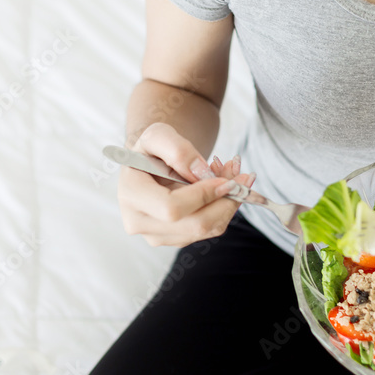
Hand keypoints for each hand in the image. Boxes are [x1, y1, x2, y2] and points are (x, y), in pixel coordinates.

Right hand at [117, 123, 254, 246]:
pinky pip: (209, 229)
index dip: (203, 195)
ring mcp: (157, 235)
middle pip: (195, 224)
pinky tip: (223, 186)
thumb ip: (177, 149)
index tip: (226, 178)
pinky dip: (224, 208)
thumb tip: (200, 172)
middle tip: (244, 176)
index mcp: (130, 195)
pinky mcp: (176, 239)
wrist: (148, 164)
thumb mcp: (159, 135)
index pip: (171, 208)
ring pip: (207, 229)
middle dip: (226, 200)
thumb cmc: (152, 148)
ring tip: (232, 174)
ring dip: (229, 203)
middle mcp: (139, 222)